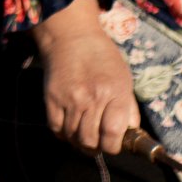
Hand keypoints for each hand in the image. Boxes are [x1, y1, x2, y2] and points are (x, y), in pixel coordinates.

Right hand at [33, 0, 139, 155]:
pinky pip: (55, 128)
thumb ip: (128, 108)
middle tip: (98, 140)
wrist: (70, 35)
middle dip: (96, 147)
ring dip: (79, 142)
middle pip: (90, 141)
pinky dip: (63, 133)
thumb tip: (131, 134)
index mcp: (114, 92)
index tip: (113, 143)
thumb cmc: (102, 56)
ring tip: (84, 134)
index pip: (112, 135)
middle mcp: (91, 98)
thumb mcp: (124, 78)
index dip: (113, 146)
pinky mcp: (51, 97)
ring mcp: (69, 98)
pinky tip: (69, 127)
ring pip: (72, 137)